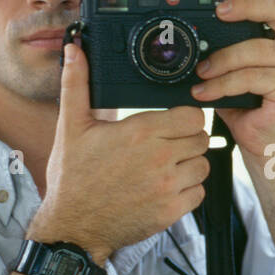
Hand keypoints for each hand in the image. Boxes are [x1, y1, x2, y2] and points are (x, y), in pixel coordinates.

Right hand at [29, 39, 209, 259]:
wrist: (73, 226)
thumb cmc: (72, 177)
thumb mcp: (71, 127)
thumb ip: (76, 85)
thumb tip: (74, 48)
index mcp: (140, 132)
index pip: (191, 115)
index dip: (184, 117)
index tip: (172, 123)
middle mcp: (159, 158)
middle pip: (201, 138)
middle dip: (187, 139)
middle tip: (166, 145)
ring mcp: (167, 187)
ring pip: (203, 165)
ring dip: (189, 165)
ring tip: (166, 166)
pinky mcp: (171, 211)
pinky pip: (199, 193)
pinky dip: (187, 190)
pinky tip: (166, 187)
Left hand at [189, 0, 274, 158]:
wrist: (266, 143)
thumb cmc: (249, 102)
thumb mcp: (235, 63)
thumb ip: (225, 40)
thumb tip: (187, 21)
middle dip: (244, 4)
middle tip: (217, 12)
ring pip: (258, 48)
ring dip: (223, 59)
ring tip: (200, 72)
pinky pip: (253, 76)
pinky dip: (224, 84)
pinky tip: (205, 92)